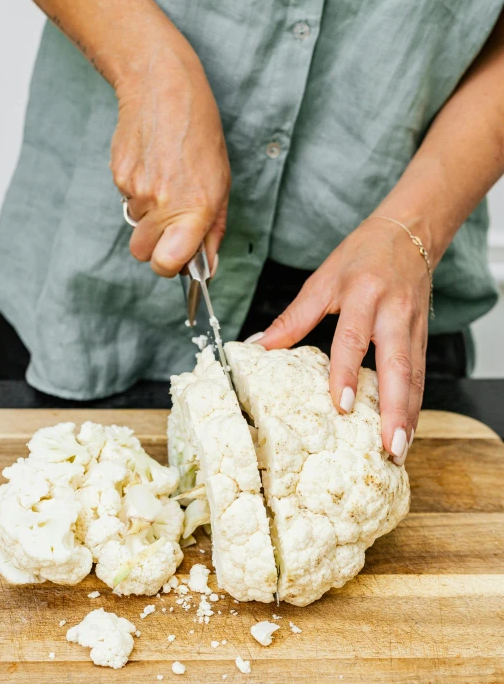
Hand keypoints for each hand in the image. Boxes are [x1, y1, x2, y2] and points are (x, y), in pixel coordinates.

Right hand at [110, 43, 229, 275]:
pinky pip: (126, 199)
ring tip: (165, 180)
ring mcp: (136, 190)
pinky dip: (138, 190)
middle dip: (154, 244)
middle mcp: (163, 203)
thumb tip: (207, 264)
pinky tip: (152, 165)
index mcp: (194, 209)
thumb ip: (213, 230)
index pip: (166, 263)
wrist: (163, 89)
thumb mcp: (221, 184)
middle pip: (142, 252)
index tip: (175, 260)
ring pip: (135, 224)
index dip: (168, 267)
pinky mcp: (118, 175)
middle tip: (170, 221)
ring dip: (148, 214)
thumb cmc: (199, 134)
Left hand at [256, 218, 432, 462]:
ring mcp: (413, 326)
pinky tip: (407, 430)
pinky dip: (415, 405)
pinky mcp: (424, 336)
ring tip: (399, 450)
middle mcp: (393, 313)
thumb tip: (259, 346)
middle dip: (395, 409)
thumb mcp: (323, 279)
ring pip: (415, 376)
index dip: (347, 372)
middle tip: (390, 446)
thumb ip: (293, 317)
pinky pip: (421, 375)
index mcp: (363, 295)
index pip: (353, 338)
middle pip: (398, 365)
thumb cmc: (362, 255)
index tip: (343, 406)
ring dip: (409, 416)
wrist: (408, 233)